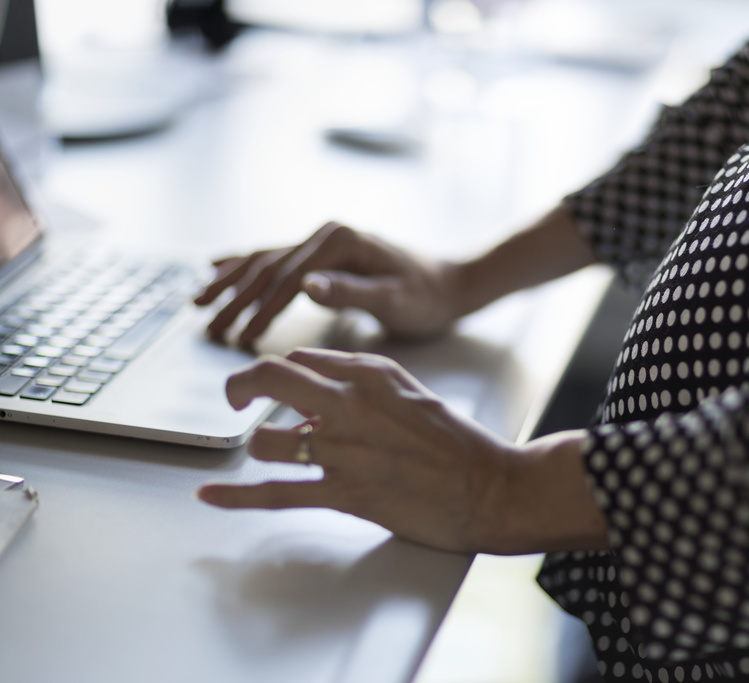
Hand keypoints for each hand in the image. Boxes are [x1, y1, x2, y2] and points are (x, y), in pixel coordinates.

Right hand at [194, 222, 461, 347]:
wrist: (449, 284)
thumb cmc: (427, 296)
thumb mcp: (395, 298)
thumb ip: (351, 292)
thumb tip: (306, 286)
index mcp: (340, 242)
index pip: (287, 279)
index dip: (261, 310)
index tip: (241, 339)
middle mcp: (325, 235)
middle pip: (267, 267)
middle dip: (234, 299)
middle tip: (208, 329)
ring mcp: (321, 242)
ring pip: (263, 261)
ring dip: (230, 282)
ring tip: (197, 303)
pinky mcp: (322, 254)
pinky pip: (273, 257)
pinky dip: (243, 264)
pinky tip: (217, 267)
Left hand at [197, 348, 608, 553]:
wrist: (491, 487)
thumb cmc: (457, 443)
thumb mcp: (410, 393)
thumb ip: (362, 382)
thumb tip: (313, 388)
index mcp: (370, 374)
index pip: (302, 360)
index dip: (278, 372)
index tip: (266, 385)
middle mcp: (351, 404)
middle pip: (270, 379)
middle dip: (241, 387)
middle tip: (234, 399)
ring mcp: (344, 450)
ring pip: (266, 440)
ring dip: (259, 447)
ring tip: (268, 453)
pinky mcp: (345, 494)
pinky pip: (275, 493)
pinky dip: (235, 497)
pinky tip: (211, 496)